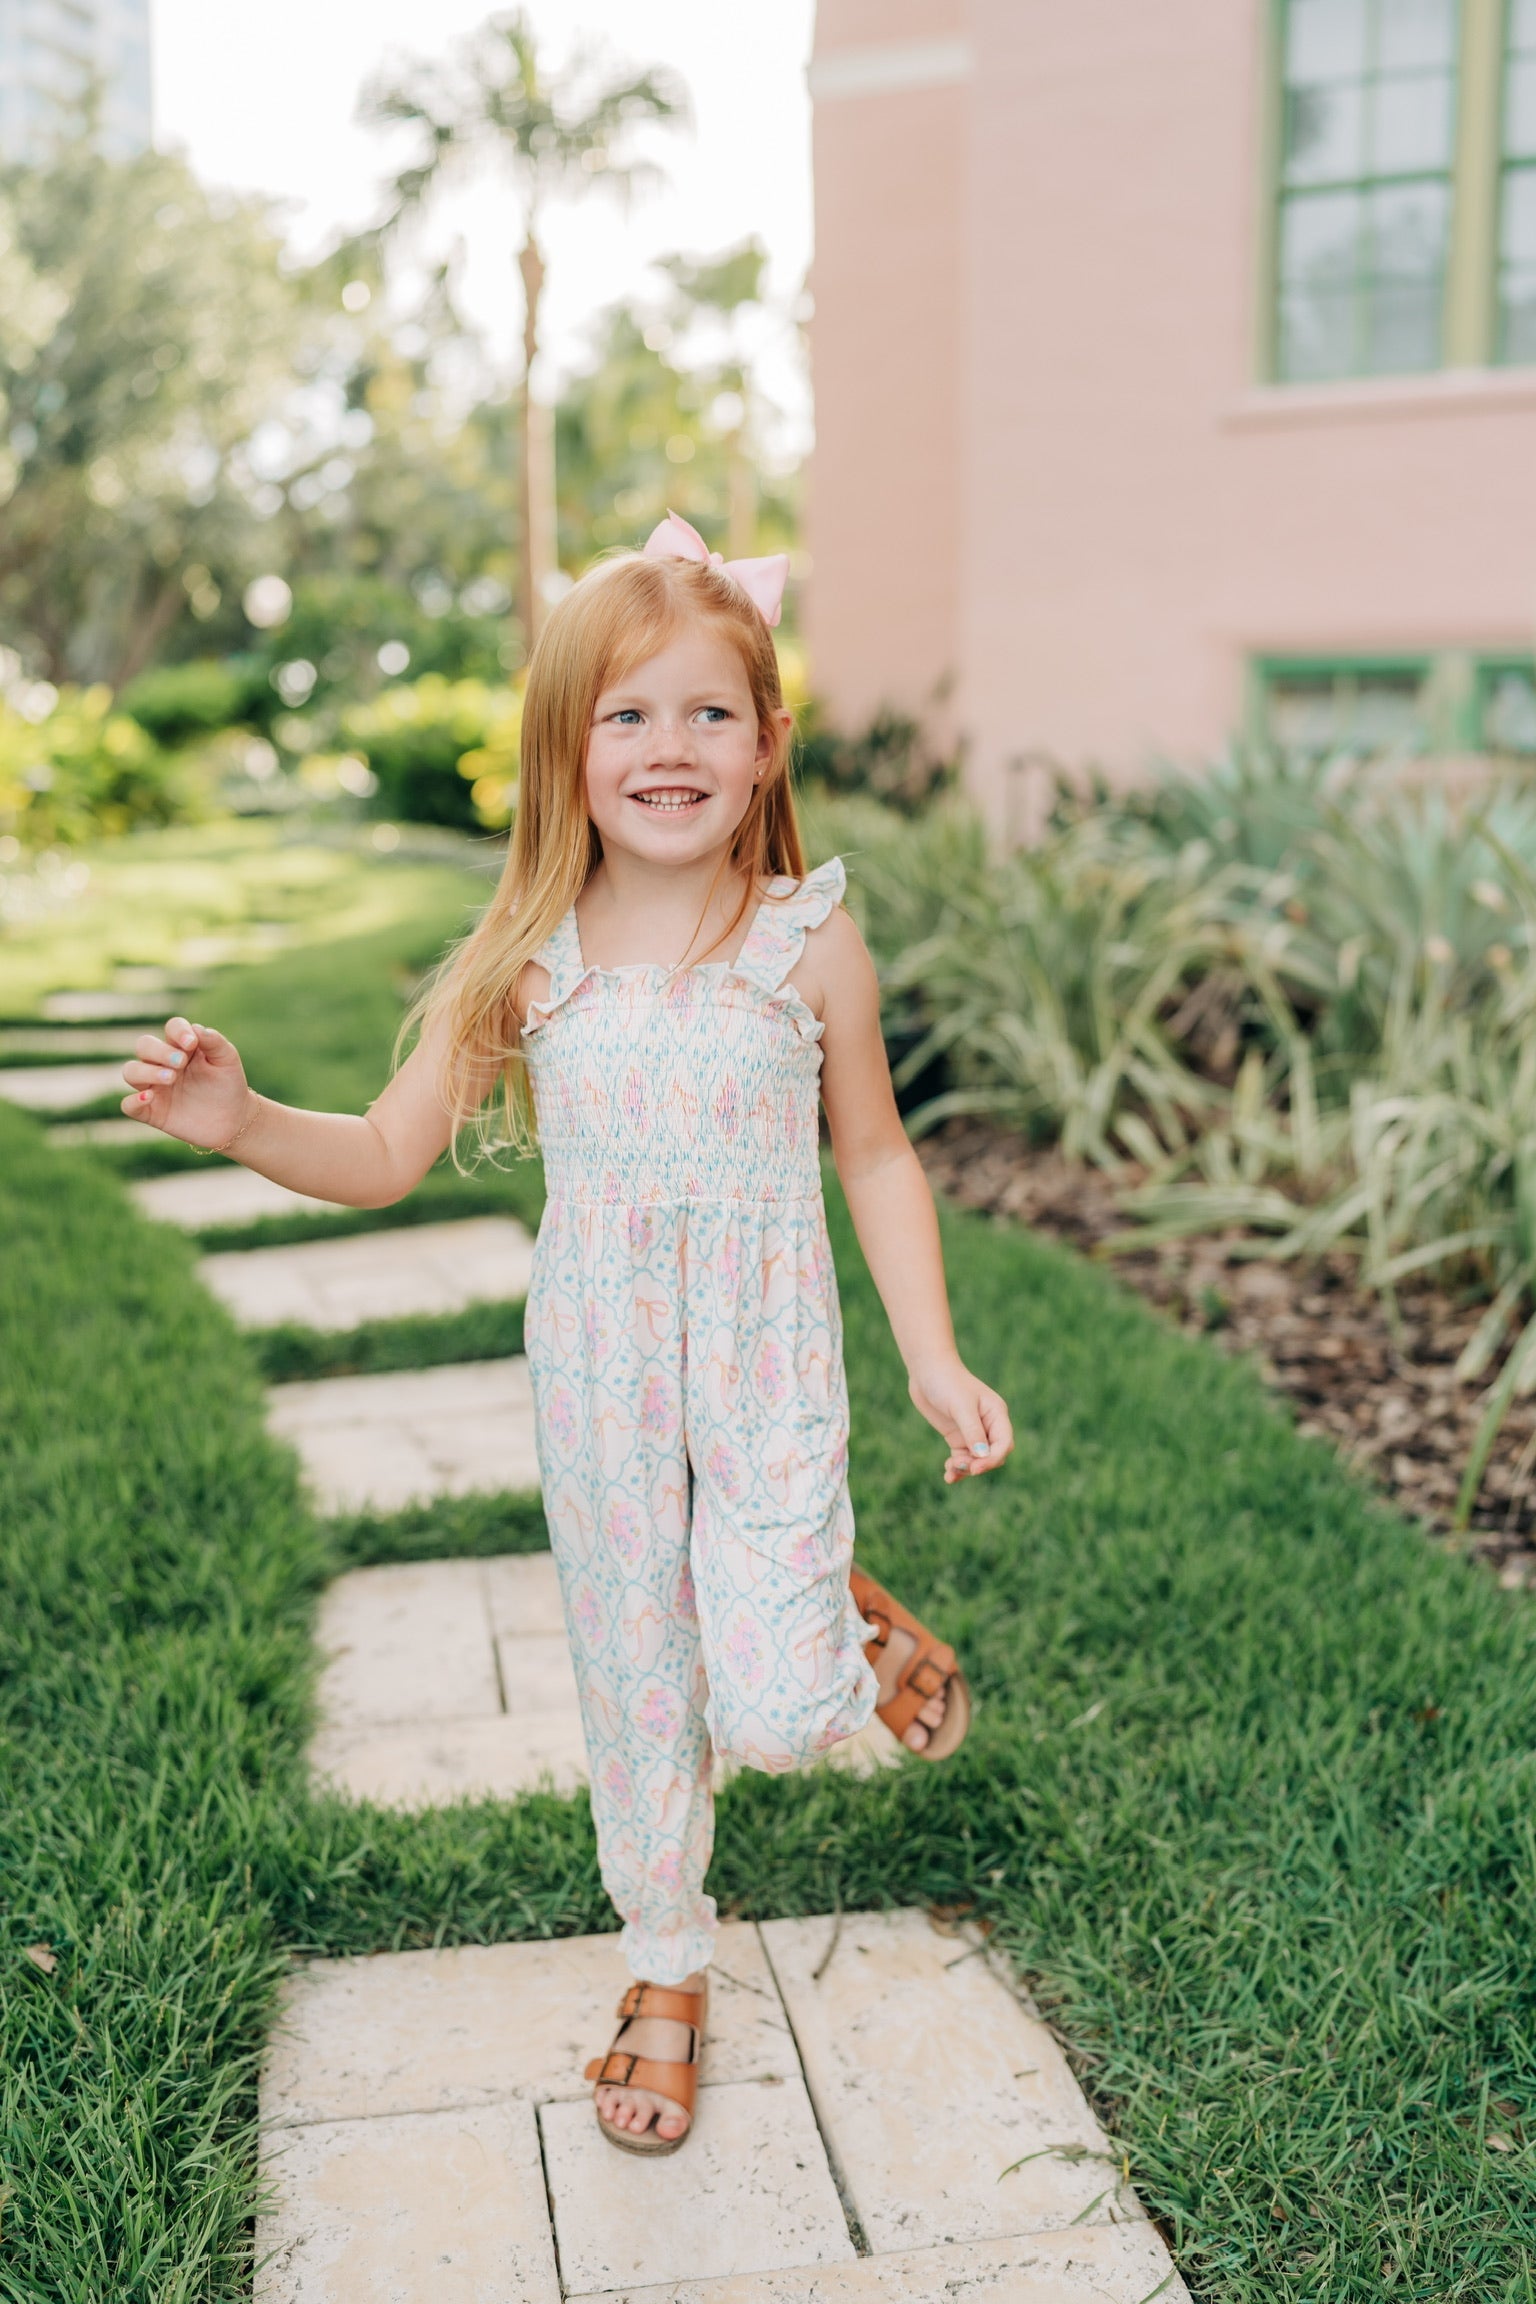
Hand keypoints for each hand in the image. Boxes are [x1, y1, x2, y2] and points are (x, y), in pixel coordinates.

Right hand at [120, 1016, 251, 1150]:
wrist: (234, 1120)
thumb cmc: (228, 1085)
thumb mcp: (228, 1061)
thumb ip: (215, 1043)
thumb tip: (197, 1028)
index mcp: (182, 1047)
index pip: (171, 1028)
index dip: (178, 1031)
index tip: (192, 1043)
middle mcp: (163, 1063)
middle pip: (144, 1045)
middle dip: (159, 1051)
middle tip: (180, 1063)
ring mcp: (155, 1087)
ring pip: (131, 1071)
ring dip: (146, 1072)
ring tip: (170, 1078)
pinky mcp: (152, 1112)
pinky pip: (128, 1105)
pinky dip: (134, 1100)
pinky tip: (149, 1098)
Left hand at [908, 1354, 1013, 1484]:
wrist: (926, 1370)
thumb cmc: (947, 1382)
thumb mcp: (961, 1406)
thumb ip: (972, 1431)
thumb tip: (982, 1456)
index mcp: (996, 1414)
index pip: (1004, 1444)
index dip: (993, 1459)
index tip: (975, 1468)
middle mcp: (988, 1425)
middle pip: (993, 1455)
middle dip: (979, 1465)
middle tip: (959, 1466)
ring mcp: (972, 1431)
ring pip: (977, 1460)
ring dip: (966, 1469)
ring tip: (950, 1470)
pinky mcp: (957, 1436)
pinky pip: (962, 1458)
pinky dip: (957, 1468)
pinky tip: (948, 1475)